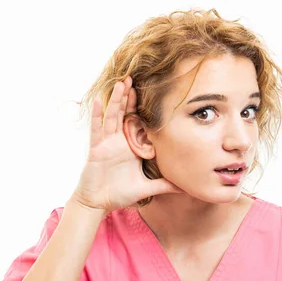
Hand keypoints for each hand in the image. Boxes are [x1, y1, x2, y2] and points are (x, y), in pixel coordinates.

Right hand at [71, 76, 182, 213]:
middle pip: (125, 114)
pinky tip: (100, 100)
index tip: (153, 92)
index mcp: (131, 147)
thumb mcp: (147, 188)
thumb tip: (185, 187)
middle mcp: (119, 142)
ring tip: (122, 82)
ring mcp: (107, 143)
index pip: (139, 123)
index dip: (144, 108)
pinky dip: (98, 114)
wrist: (99, 203)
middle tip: (136, 77)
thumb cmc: (120, 194)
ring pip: (113, 116)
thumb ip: (165, 185)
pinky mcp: (96, 149)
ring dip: (117, 100)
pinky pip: (97, 129)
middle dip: (130, 96)